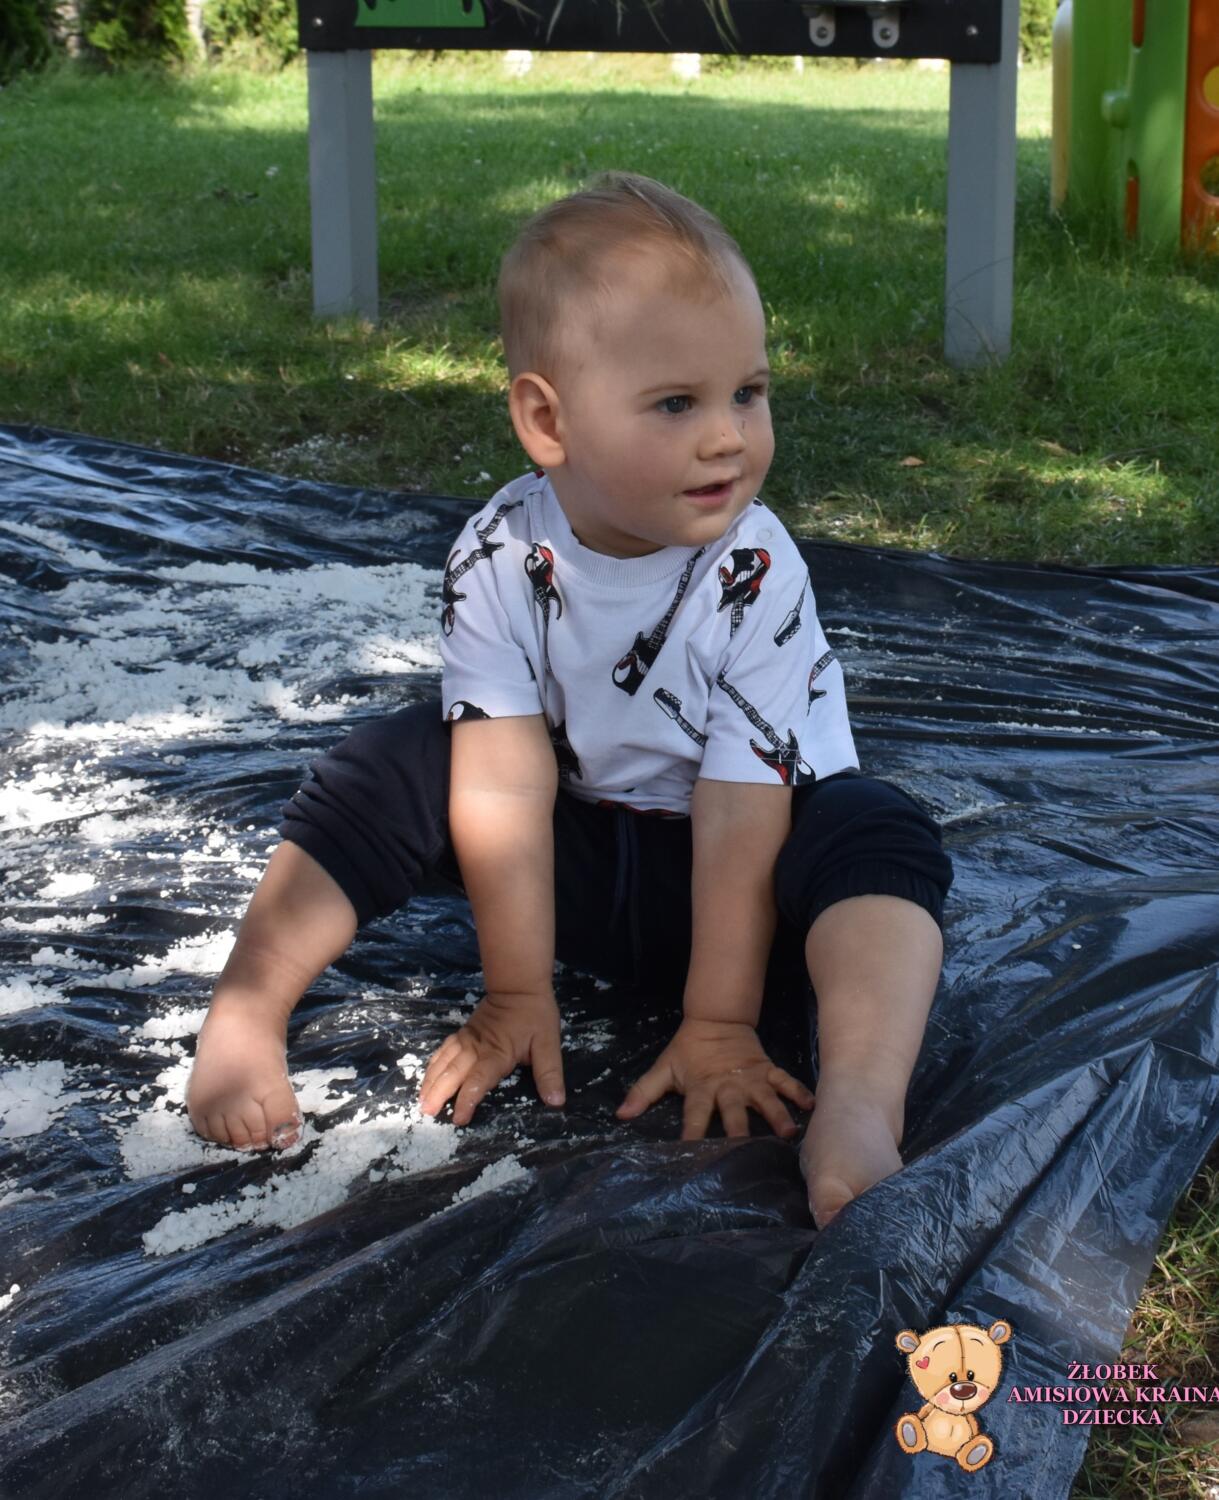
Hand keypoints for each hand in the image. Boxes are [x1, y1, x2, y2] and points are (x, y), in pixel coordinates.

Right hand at [418, 987, 564, 1126]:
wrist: (519, 986)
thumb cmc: (535, 1016)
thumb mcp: (548, 1044)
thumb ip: (550, 1073)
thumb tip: (556, 1102)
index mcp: (497, 1053)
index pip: (479, 1079)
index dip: (467, 1099)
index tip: (459, 1118)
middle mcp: (476, 1048)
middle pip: (453, 1073)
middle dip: (438, 1093)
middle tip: (427, 1112)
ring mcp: (466, 1040)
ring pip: (443, 1062)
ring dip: (431, 1081)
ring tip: (421, 1101)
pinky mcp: (462, 1034)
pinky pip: (443, 1051)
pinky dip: (432, 1065)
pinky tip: (427, 1077)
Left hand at [614, 1017, 815, 1140]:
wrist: (715, 1020)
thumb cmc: (687, 1051)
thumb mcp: (663, 1070)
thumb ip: (643, 1092)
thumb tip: (620, 1114)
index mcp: (701, 1087)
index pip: (694, 1115)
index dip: (692, 1133)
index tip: (691, 1153)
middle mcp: (728, 1086)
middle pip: (734, 1112)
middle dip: (740, 1132)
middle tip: (748, 1153)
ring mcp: (750, 1079)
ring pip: (766, 1099)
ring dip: (776, 1116)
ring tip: (789, 1133)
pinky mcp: (767, 1070)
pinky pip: (785, 1081)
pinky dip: (798, 1092)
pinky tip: (811, 1106)